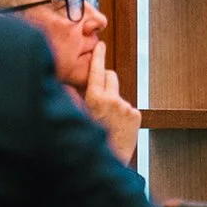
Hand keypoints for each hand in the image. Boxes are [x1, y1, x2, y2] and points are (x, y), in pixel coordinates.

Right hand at [80, 41, 140, 164]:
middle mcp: (113, 99)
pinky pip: (127, 107)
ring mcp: (126, 107)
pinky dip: (122, 113)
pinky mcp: (137, 115)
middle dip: (104, 80)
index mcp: (94, 98)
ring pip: (118, 94)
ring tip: (106, 121)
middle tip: (98, 93)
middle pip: (110, 76)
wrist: (106, 161)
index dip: (98, 56)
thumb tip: (70, 84)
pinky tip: (116, 127)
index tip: (101, 45)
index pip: (96, 71)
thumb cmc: (87, 140)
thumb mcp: (76, 116)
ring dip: (112, 101)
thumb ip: (73, 98)